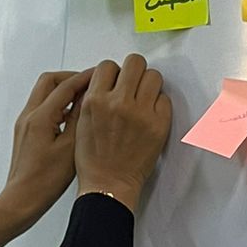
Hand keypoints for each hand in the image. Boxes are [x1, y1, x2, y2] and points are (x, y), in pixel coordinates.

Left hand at [0, 69, 92, 246]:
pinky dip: (58, 103)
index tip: (102, 74)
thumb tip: (89, 98)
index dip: (86, 77)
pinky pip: (42, 106)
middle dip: (71, 78)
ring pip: (44, 93)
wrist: (22, 199)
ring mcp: (25, 124)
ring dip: (64, 90)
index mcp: (41, 118)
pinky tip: (72, 116)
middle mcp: (29, 116)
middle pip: (49, 81)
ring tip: (84, 97)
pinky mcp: (26, 132)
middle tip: (90, 83)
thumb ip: (81, 118)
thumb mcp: (71, 147)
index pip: (66, 85)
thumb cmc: (45, 181)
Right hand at [74, 54, 171, 213]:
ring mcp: (141, 112)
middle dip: (134, 71)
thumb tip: (108, 79)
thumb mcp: (82, 121)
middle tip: (134, 84)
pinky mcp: (159, 124)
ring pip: (154, 76)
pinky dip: (159, 104)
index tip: (116, 81)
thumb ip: (93, 97)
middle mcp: (118, 102)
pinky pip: (165, 98)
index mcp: (95, 101)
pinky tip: (150, 115)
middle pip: (135, 63)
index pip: (108, 65)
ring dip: (149, 84)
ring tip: (143, 98)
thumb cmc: (93, 158)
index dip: (113, 73)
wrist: (108, 184)